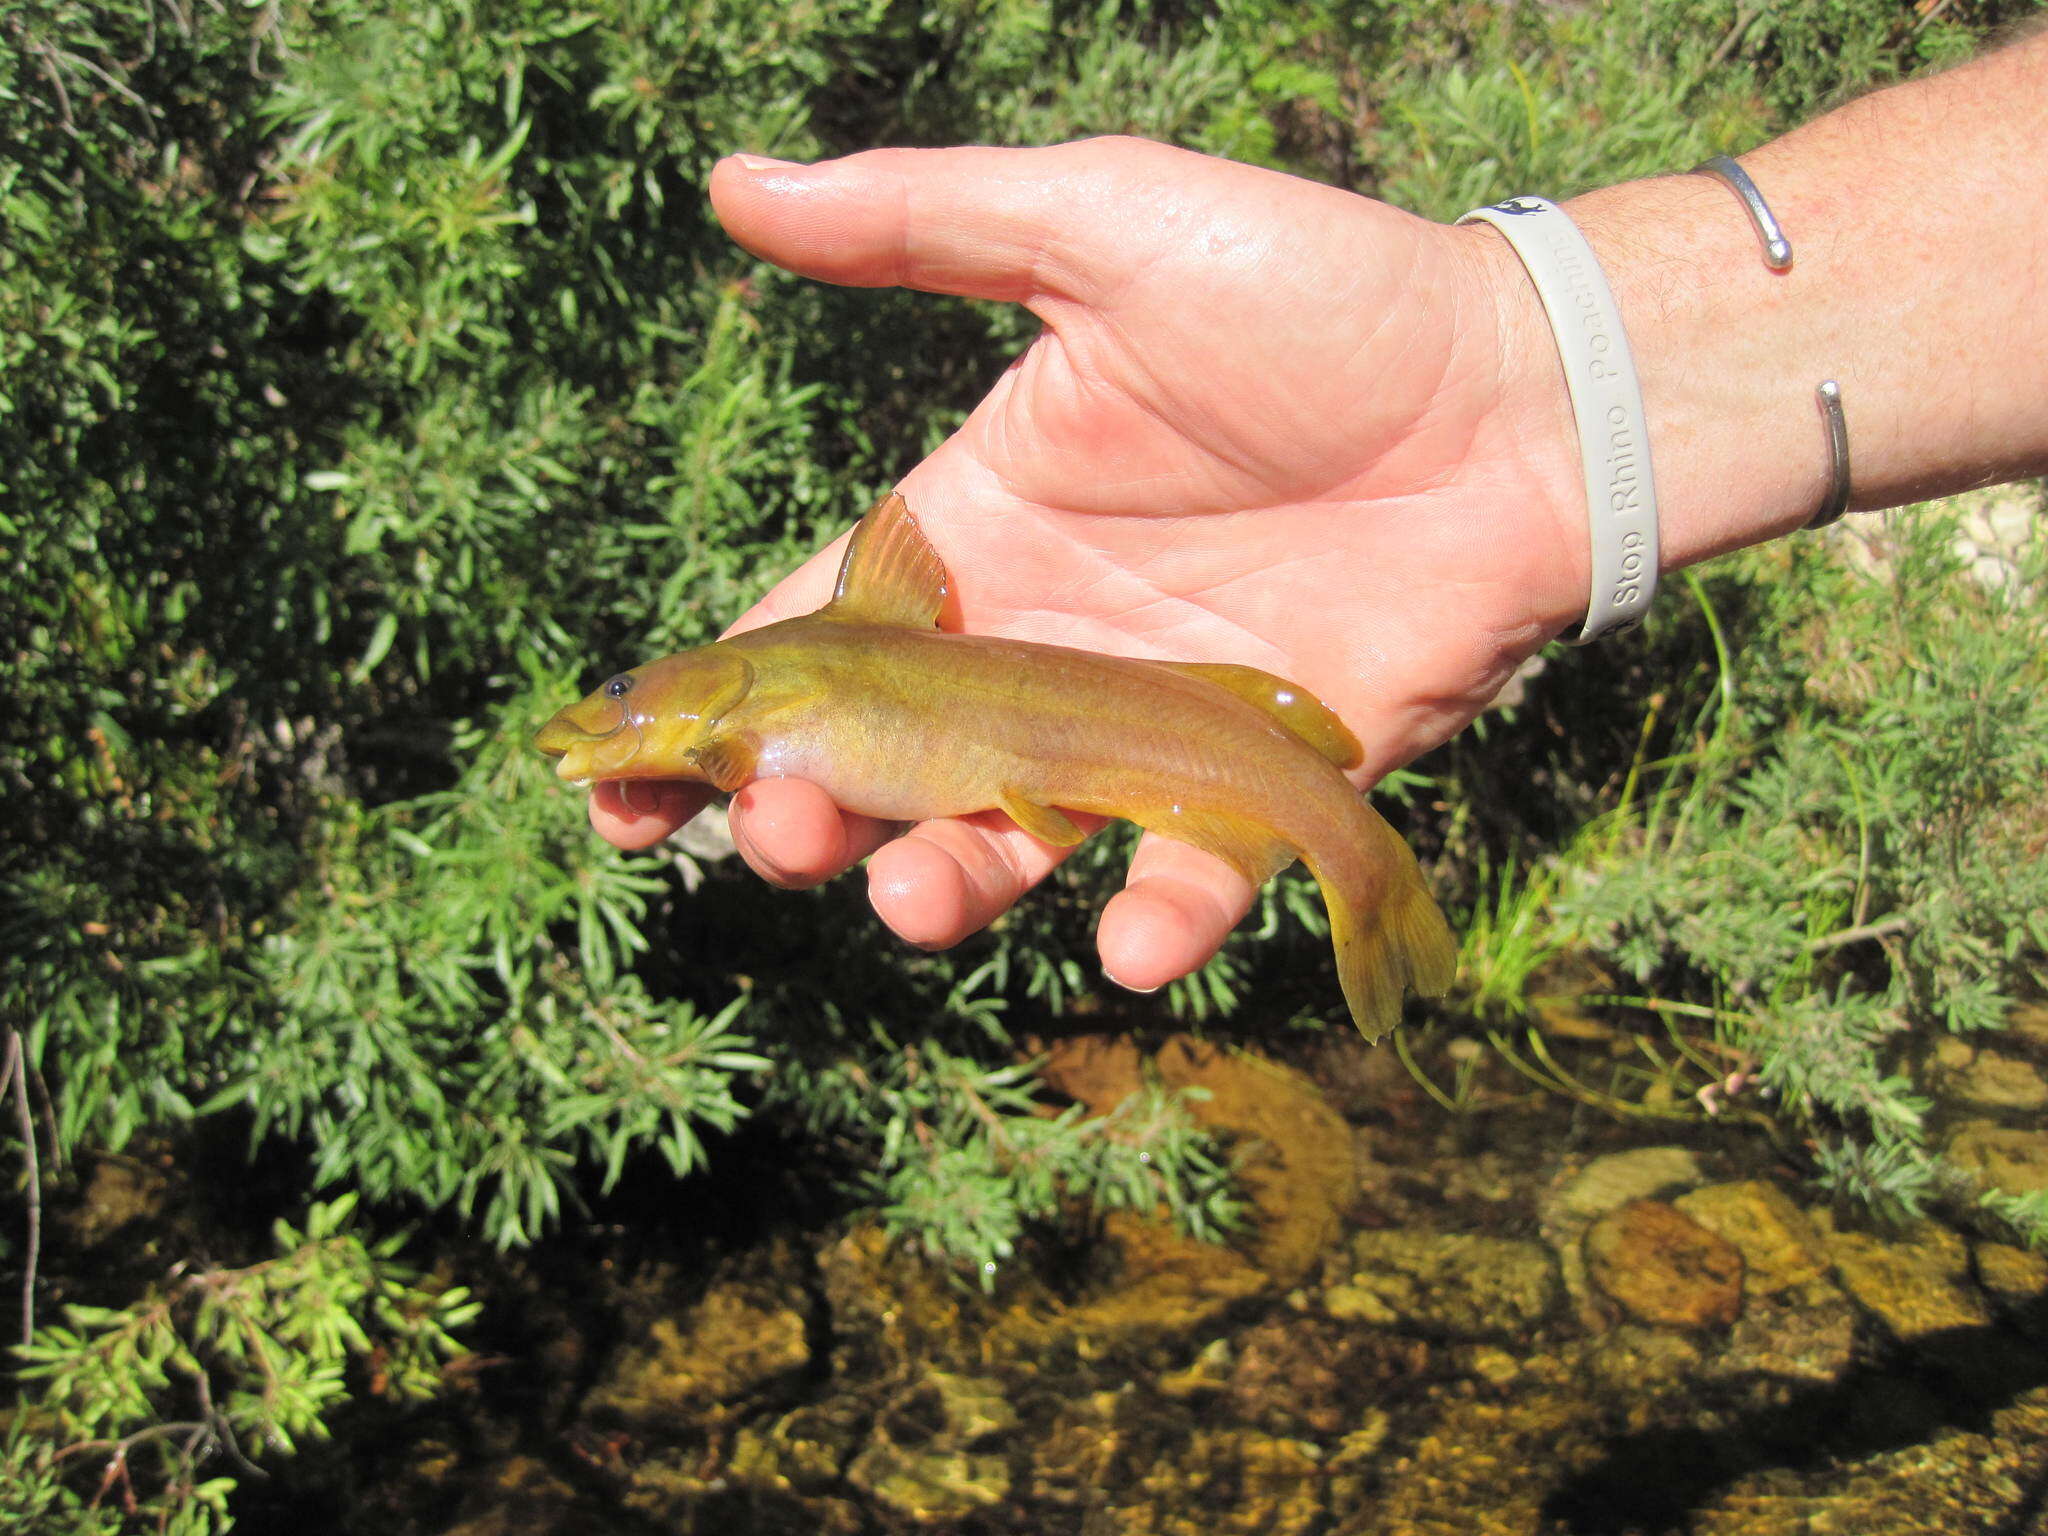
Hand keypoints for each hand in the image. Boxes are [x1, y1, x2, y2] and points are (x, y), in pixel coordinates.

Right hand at [592, 137, 1584, 989]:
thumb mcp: (1107, 228)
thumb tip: (733, 185)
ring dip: (939, 890)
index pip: (800, 633)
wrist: (1518, 392)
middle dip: (803, 817)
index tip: (612, 785)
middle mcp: (1030, 647)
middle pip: (875, 766)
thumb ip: (924, 222)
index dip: (701, 712)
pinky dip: (1155, 922)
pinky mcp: (1250, 784)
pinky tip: (1127, 937)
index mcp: (970, 527)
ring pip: (1000, 844)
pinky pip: (1184, 878)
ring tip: (914, 900)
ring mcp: (1134, 728)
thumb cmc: (1316, 298)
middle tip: (782, 835)